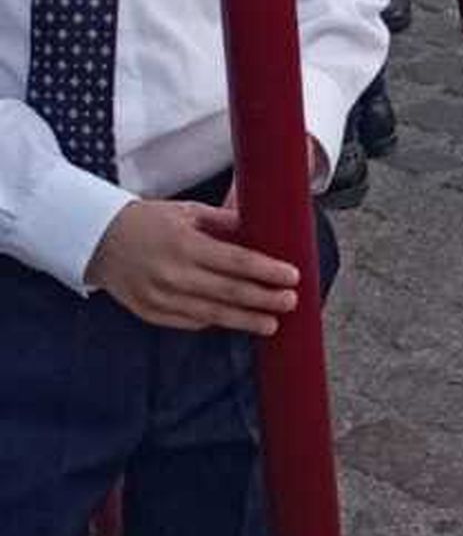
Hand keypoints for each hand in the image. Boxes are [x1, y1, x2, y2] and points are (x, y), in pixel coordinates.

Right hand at [87, 198, 300, 333]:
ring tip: (271, 323)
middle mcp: (174, 275)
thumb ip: (223, 222)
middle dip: (264, 299)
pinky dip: (214, 322)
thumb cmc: (147, 221)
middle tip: (291, 302)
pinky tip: (234, 321)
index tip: (292, 276)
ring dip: (245, 320)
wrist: (99, 240)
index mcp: (185, 245)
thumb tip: (259, 227)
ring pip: (213, 314)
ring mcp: (161, 298)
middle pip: (230, 292)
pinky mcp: (152, 313)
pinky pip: (190, 322)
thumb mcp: (186, 212)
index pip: (237, 262)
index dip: (267, 272)